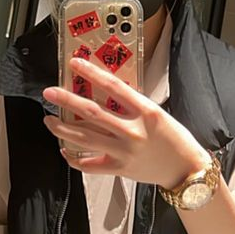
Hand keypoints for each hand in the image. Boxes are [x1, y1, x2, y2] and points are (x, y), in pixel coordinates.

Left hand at [42, 58, 210, 188]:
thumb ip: (133, 104)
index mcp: (145, 111)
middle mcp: (132, 130)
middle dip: (66, 100)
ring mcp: (124, 152)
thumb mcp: (157, 112)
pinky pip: (89, 165)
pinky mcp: (119, 169)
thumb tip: (106, 93)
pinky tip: (64, 150)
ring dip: (62, 128)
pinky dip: (73, 158)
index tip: (75, 64)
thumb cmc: (174, 137)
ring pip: (84, 139)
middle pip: (92, 112)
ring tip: (49, 120)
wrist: (185, 169)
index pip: (113, 86)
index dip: (91, 73)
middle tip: (49, 92)